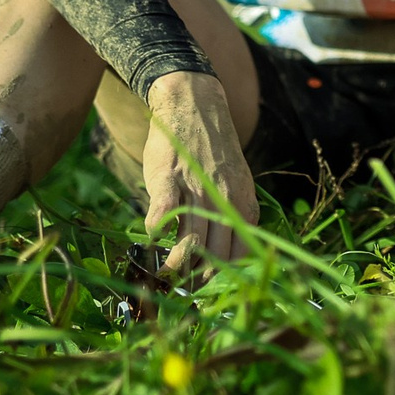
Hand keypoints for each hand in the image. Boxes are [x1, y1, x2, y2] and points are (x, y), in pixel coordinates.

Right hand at [142, 71, 261, 276]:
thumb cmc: (211, 150)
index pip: (242, 252)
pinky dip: (157, 235)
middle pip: (217, 255)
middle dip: (200, 280)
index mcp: (243, 203)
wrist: (194, 105)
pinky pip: (164, 215)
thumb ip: (235, 211)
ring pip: (191, 243)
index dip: (226, 277)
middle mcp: (224, 200)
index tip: (211, 289)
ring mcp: (197, 190)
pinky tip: (151, 240)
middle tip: (184, 290)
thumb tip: (231, 248)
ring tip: (165, 274)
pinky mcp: (170, 179)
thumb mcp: (236, 180)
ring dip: (176, 266)